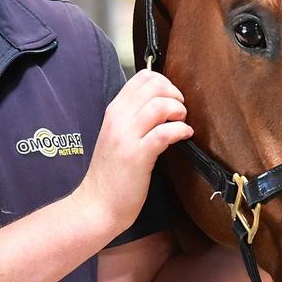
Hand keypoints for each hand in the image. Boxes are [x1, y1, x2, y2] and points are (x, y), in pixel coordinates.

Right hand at [79, 70, 192, 232]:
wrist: (96, 204)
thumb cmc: (111, 173)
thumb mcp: (118, 136)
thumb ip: (134, 118)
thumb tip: (161, 104)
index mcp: (114, 111)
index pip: (142, 77)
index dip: (164, 82)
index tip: (171, 99)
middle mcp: (118, 119)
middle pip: (153, 85)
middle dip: (174, 94)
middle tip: (179, 111)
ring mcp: (126, 137)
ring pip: (159, 105)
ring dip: (178, 111)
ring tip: (181, 123)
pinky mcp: (137, 156)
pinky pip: (164, 132)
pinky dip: (180, 130)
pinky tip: (184, 136)